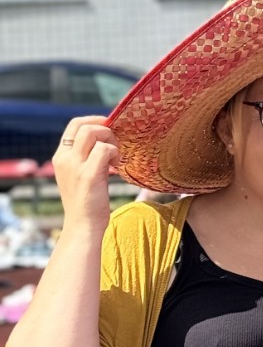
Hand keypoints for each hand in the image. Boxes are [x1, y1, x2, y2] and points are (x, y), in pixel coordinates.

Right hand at [54, 116, 118, 235]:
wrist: (83, 226)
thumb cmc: (87, 202)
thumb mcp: (81, 174)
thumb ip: (86, 157)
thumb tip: (105, 141)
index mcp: (61, 157)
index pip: (75, 124)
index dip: (94, 121)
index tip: (109, 130)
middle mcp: (64, 158)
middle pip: (84, 125)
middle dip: (105, 129)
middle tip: (115, 146)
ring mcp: (75, 166)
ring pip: (93, 133)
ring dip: (111, 140)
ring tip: (116, 159)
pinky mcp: (88, 175)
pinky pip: (104, 150)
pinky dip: (115, 153)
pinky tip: (117, 168)